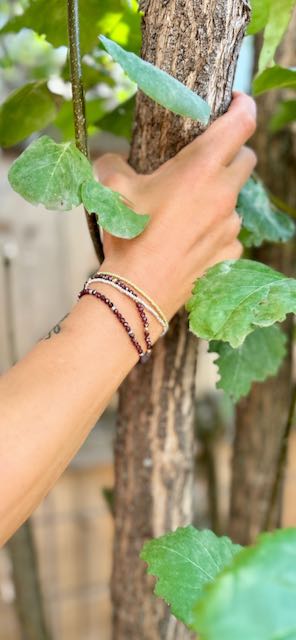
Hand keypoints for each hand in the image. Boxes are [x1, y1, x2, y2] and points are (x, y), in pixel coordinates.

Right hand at [94, 92, 256, 319]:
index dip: (245, 107)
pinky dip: (216, 229)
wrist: (138, 290)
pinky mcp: (230, 252)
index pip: (242, 123)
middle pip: (246, 158)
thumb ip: (114, 163)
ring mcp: (230, 225)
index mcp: (200, 168)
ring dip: (220, 195)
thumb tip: (112, 161)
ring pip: (236, 197)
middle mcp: (223, 193)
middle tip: (207, 159)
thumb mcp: (111, 188)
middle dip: (232, 152)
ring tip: (189, 209)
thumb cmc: (127, 235)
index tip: (238, 102)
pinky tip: (191, 239)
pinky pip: (230, 232)